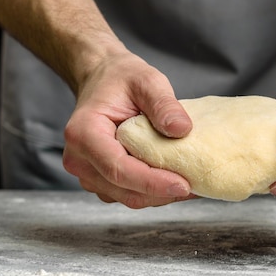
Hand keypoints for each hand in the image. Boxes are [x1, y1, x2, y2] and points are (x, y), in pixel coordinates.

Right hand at [62, 52, 197, 207]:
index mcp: (84, 133)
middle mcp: (79, 158)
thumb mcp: (147, 81)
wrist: (102, 79)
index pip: (118, 169)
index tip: (183, 185)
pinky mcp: (99, 178)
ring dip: (159, 195)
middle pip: (123, 189)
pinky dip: (152, 191)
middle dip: (161, 193)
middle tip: (197, 186)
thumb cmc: (121, 78)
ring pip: (126, 197)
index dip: (151, 182)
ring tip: (192, 184)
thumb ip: (164, 104)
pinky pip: (127, 193)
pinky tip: (174, 179)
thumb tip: (182, 129)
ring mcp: (87, 172)